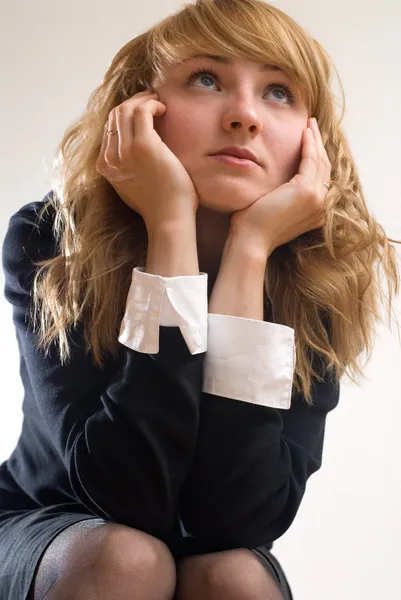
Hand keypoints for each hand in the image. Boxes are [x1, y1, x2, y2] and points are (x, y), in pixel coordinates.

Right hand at [95, 90, 199, 231]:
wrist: (169, 219)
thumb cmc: (160, 206)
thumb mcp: (133, 186)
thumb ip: (127, 169)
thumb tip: (132, 154)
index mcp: (105, 167)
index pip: (109, 129)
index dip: (124, 114)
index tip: (142, 110)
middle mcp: (110, 158)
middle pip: (114, 116)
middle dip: (132, 102)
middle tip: (151, 101)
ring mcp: (125, 151)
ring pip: (125, 109)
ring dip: (143, 100)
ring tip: (158, 103)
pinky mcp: (143, 145)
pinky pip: (142, 111)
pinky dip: (152, 104)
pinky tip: (164, 109)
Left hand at [229, 117, 331, 255]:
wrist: (250, 240)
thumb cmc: (254, 227)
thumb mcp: (272, 207)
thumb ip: (280, 196)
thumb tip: (274, 184)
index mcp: (315, 212)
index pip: (320, 178)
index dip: (316, 157)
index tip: (310, 140)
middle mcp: (321, 206)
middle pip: (324, 168)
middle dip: (319, 145)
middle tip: (312, 126)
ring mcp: (316, 199)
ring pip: (320, 162)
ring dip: (315, 140)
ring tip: (309, 124)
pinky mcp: (306, 191)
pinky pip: (311, 160)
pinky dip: (309, 144)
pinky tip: (304, 132)